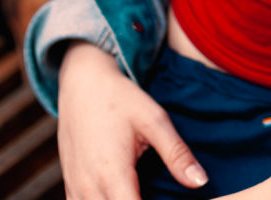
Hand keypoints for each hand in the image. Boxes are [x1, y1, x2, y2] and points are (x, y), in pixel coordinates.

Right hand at [57, 41, 207, 198]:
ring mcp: (75, 189)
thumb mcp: (153, 119)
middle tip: (157, 191)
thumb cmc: (119, 98)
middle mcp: (89, 188)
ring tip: (139, 191)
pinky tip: (122, 192)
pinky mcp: (70, 185)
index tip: (168, 198)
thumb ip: (176, 153)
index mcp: (113, 174)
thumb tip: (201, 181)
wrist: (82, 82)